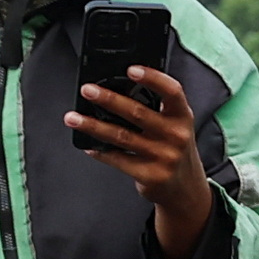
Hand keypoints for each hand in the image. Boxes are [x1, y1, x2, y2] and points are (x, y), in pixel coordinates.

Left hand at [67, 67, 221, 258]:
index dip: (153, 78)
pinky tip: (88, 145)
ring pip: (121, 136)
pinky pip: (118, 159)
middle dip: (109, 99)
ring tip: (73, 118)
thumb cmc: (174, 150)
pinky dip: (100, 151)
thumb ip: (156, 109)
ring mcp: (164, 157)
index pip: (172, 92)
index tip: (131, 69)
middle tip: (88, 90)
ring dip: (93, 125)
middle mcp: (176, 136)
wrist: (186, 189)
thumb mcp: (176, 126)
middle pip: (138, 113)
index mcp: (182, 117)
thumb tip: (116, 89)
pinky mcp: (151, 175)